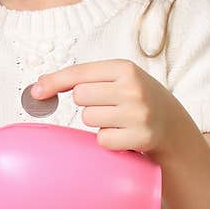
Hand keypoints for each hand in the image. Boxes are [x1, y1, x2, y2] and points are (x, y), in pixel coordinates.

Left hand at [31, 58, 185, 162]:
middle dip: (88, 103)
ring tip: (118, 119)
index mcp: (125, 68)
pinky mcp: (140, 137)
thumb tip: (39, 86)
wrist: (173, 125)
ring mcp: (137, 113)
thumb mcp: (118, 78)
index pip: (79, 73)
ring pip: (88, 119)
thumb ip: (82, 78)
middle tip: (108, 105)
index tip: (36, 92)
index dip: (54, 82)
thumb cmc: (136, 98)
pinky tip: (124, 134)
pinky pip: (101, 140)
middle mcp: (132, 88)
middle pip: (80, 97)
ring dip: (98, 122)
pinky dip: (108, 140)